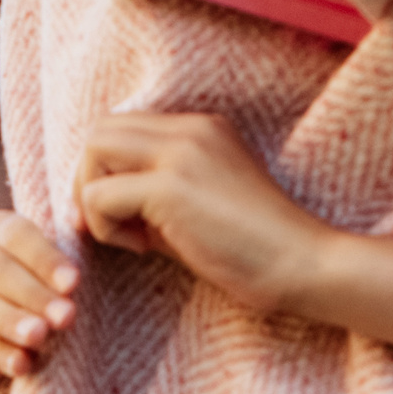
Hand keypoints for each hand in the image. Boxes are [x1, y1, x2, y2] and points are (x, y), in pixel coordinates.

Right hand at [0, 210, 80, 385]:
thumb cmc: (37, 286)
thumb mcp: (48, 265)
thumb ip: (64, 252)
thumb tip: (82, 229)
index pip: (16, 234)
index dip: (44, 257)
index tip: (74, 283)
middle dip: (32, 294)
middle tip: (66, 317)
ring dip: (10, 320)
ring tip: (40, 337)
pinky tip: (22, 365)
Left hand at [74, 112, 334, 309]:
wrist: (302, 265)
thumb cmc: (253, 250)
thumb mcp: (195, 210)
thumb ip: (151, 197)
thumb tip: (94, 206)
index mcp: (200, 128)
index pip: (123, 128)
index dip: (108, 172)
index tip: (126, 217)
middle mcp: (190, 128)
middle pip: (100, 130)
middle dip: (90, 181)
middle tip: (113, 226)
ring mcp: (181, 152)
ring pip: (94, 150)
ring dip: (94, 200)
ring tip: (133, 238)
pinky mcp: (170, 186)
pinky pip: (98, 196)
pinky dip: (105, 227)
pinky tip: (144, 249)